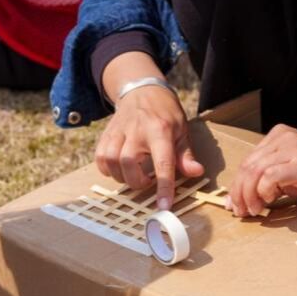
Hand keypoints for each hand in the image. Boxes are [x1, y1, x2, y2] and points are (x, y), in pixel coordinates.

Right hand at [95, 84, 203, 211]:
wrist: (142, 90)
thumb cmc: (166, 114)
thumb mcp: (182, 130)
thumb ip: (186, 154)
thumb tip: (196, 173)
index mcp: (160, 130)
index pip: (162, 162)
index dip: (164, 185)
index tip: (164, 205)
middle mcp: (137, 130)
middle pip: (128, 162)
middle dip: (137, 181)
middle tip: (147, 182)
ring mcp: (119, 130)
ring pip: (111, 159)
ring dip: (121, 176)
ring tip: (133, 176)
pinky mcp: (107, 133)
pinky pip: (100, 156)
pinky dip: (107, 169)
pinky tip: (119, 170)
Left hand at [228, 124, 296, 216]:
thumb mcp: (288, 173)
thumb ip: (265, 180)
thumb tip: (238, 199)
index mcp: (278, 135)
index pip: (248, 160)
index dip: (237, 184)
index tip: (234, 204)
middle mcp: (284, 137)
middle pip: (248, 165)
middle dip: (239, 192)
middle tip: (241, 211)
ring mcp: (293, 148)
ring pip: (255, 171)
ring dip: (249, 195)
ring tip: (254, 210)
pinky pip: (270, 176)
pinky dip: (264, 191)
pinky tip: (270, 200)